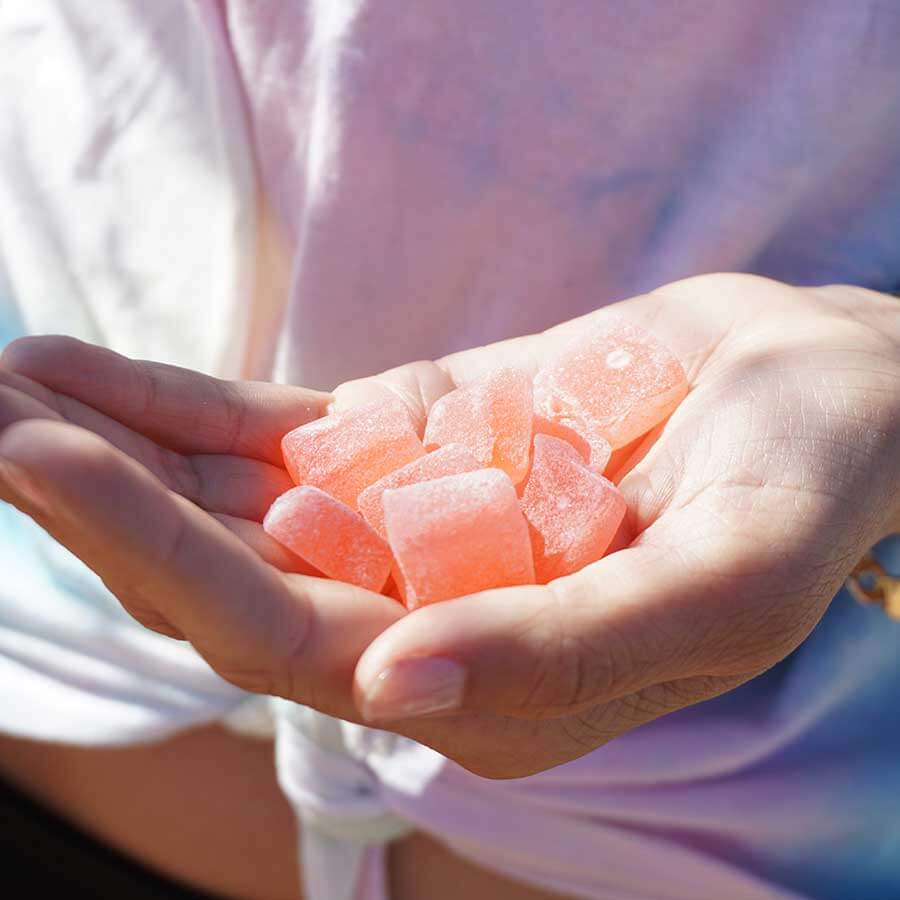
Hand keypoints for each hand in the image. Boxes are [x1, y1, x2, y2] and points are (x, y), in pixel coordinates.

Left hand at [2, 274, 898, 777]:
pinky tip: (90, 372)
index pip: (296, 642)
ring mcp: (412, 521)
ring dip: (120, 450)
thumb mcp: (726, 577)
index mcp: (497, 680)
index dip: (165, 563)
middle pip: (233, 577)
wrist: (824, 388)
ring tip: (12, 386)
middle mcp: (433, 611)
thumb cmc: (809, 484)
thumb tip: (399, 684)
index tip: (44, 462)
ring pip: (234, 504)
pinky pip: (278, 433)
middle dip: (105, 506)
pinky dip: (183, 406)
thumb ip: (575, 646)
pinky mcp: (412, 442)